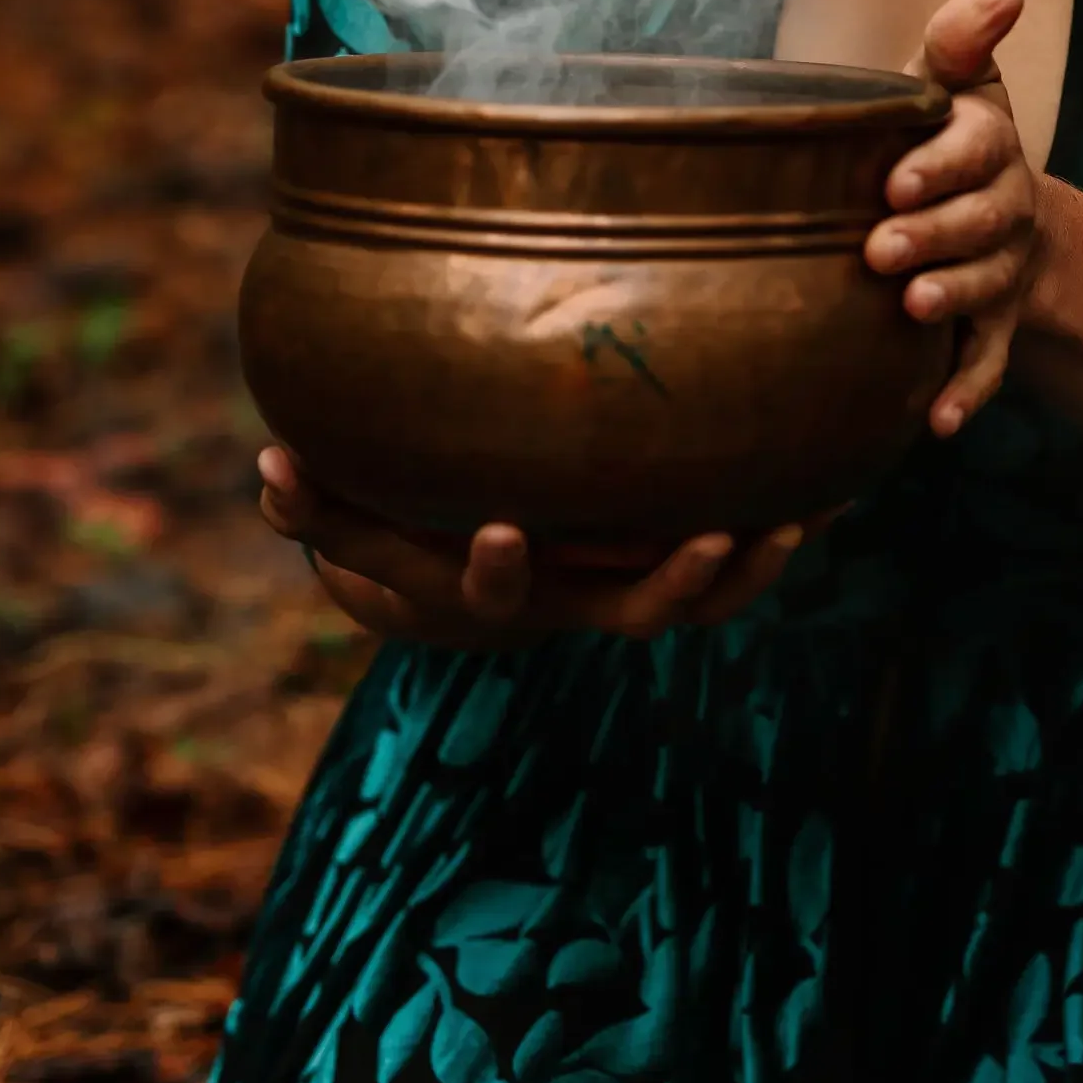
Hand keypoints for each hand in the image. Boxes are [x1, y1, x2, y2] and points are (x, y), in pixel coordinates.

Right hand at [256, 444, 806, 649]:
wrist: (456, 580)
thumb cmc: (397, 533)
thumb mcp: (349, 524)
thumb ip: (309, 505)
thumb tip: (264, 468)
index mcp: (490, 590)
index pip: (491, 591)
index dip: (497, 568)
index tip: (502, 529)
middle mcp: (565, 603)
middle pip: (625, 614)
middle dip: (668, 582)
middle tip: (706, 539)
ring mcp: (616, 593)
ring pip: (691, 606)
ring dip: (741, 573)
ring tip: (785, 525)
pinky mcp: (656, 573)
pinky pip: (726, 575)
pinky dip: (768, 548)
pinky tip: (817, 499)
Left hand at [863, 0, 1042, 437]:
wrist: (989, 212)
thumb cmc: (941, 137)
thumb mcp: (952, 83)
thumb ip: (961, 39)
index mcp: (990, 145)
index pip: (974, 150)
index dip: (939, 167)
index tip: (894, 180)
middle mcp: (1005, 209)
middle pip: (979, 223)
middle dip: (934, 236)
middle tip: (880, 250)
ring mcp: (1002, 272)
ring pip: (985, 289)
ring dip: (953, 299)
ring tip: (913, 309)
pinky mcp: (994, 326)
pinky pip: (988, 363)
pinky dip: (967, 392)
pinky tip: (939, 421)